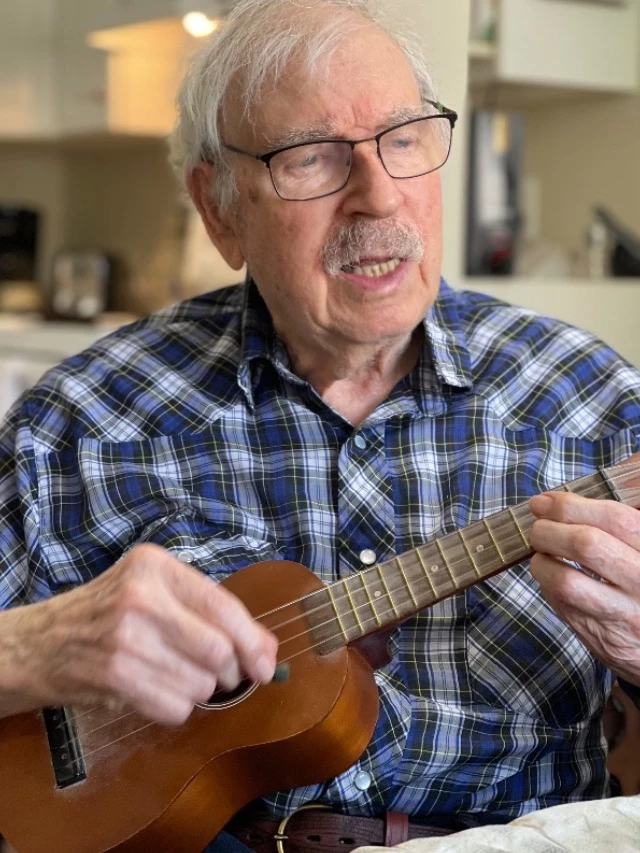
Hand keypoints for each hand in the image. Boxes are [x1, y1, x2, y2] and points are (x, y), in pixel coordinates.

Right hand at [1, 544, 277, 724]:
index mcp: (156, 566)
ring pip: (200, 684)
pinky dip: (177, 708)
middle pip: (218, 650)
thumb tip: (269, 651)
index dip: (254, 641)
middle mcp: (141, 597)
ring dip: (199, 690)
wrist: (44, 641)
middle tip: (221, 674)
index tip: (267, 664)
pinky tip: (155, 690)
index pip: (223, 607)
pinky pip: (175, 709)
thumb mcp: (157, 590)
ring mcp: (125, 639)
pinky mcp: (114, 677)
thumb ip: (213, 612)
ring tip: (174, 675)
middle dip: (229, 672)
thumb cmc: (112, 612)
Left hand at [529, 492, 639, 685]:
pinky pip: (562, 605)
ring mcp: (623, 614)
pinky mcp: (603, 638)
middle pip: (586, 545)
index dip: (571, 506)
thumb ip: (612, 524)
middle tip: (538, 530)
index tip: (544, 502)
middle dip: (550, 530)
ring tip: (541, 555)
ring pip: (567, 582)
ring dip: (541, 561)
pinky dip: (548, 585)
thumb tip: (551, 503)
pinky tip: (552, 576)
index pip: (615, 519)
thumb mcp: (638, 548)